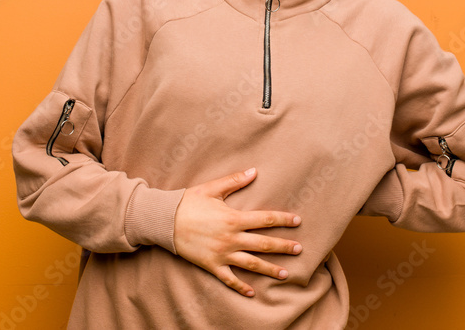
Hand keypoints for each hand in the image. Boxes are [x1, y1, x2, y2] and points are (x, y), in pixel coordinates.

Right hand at [173, 167, 301, 296]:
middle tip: (299, 249)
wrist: (164, 221)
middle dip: (283, 247)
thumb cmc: (188, 202)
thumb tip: (254, 171)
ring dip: (270, 269)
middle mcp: (231, 238)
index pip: (264, 219)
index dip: (283, 220)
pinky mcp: (211, 265)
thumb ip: (235, 180)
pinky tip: (252, 293)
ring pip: (251, 264)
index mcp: (234, 218)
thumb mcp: (212, 188)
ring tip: (286, 274)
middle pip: (263, 244)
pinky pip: (229, 279)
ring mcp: (222, 254)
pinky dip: (241, 287)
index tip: (298, 221)